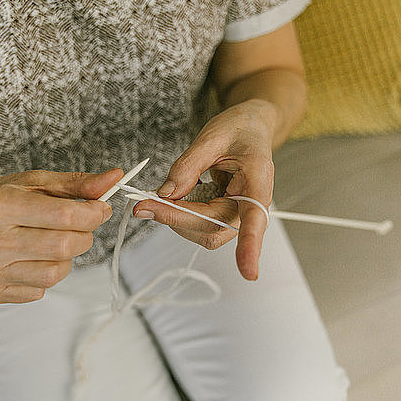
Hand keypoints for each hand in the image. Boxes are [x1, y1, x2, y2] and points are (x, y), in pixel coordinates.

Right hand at [0, 168, 122, 302]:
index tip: (99, 208)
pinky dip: (44, 274)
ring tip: (49, 242)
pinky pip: (39, 290)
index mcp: (1, 205)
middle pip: (65, 247)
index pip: (65, 215)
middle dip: (83, 236)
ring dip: (65, 258)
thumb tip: (114, 179)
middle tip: (77, 226)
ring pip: (56, 273)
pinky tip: (30, 258)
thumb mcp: (34, 182)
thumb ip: (77, 183)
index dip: (93, 213)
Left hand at [133, 99, 276, 279]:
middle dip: (176, 219)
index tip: (248, 273)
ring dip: (174, 219)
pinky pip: (199, 225)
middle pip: (212, 228)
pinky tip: (170, 199)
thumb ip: (189, 164)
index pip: (254, 219)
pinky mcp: (224, 216)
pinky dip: (178, 214)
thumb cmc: (240, 129)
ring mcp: (237, 213)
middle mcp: (250, 204)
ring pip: (203, 232)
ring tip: (153, 198)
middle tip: (143, 204)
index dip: (250, 247)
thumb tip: (167, 193)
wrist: (252, 128)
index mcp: (258, 181)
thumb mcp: (213, 136)